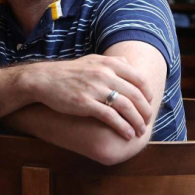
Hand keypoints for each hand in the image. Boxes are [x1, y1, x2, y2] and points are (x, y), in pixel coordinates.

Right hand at [28, 55, 152, 139]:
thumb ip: (113, 62)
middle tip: (148, 121)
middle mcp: (104, 74)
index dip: (147, 93)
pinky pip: (110, 116)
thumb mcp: (92, 60)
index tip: (149, 104)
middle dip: (145, 111)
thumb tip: (130, 65)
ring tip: (140, 131)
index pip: (139, 78)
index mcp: (109, 63)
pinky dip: (122, 127)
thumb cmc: (70, 73)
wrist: (44, 80)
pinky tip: (127, 134)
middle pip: (135, 94)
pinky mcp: (85, 103)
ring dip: (137, 121)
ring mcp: (95, 88)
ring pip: (126, 106)